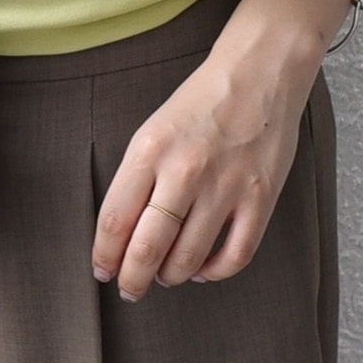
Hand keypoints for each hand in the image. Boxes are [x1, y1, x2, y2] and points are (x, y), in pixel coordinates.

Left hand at [91, 42, 319, 301]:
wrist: (258, 73)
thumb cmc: (201, 103)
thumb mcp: (153, 130)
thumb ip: (137, 179)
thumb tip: (122, 233)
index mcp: (150, 150)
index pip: (115, 219)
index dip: (104, 255)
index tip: (102, 270)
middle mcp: (185, 170)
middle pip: (148, 247)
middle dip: (133, 279)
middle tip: (130, 289)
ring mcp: (226, 186)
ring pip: (188, 259)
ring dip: (171, 276)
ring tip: (167, 274)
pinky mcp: (260, 197)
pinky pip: (235, 256)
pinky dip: (215, 272)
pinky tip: (205, 268)